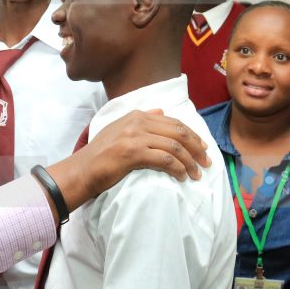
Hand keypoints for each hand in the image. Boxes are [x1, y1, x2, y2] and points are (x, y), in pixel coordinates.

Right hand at [45, 110, 210, 211]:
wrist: (82, 169)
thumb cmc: (101, 154)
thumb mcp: (120, 129)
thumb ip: (141, 119)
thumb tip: (161, 111)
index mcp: (137, 116)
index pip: (173, 122)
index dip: (192, 135)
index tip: (202, 148)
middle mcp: (138, 123)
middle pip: (178, 132)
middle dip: (197, 148)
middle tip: (206, 162)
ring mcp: (135, 137)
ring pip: (174, 147)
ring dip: (190, 162)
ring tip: (196, 174)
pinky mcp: (133, 153)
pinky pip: (165, 160)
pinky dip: (178, 169)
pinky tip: (182, 177)